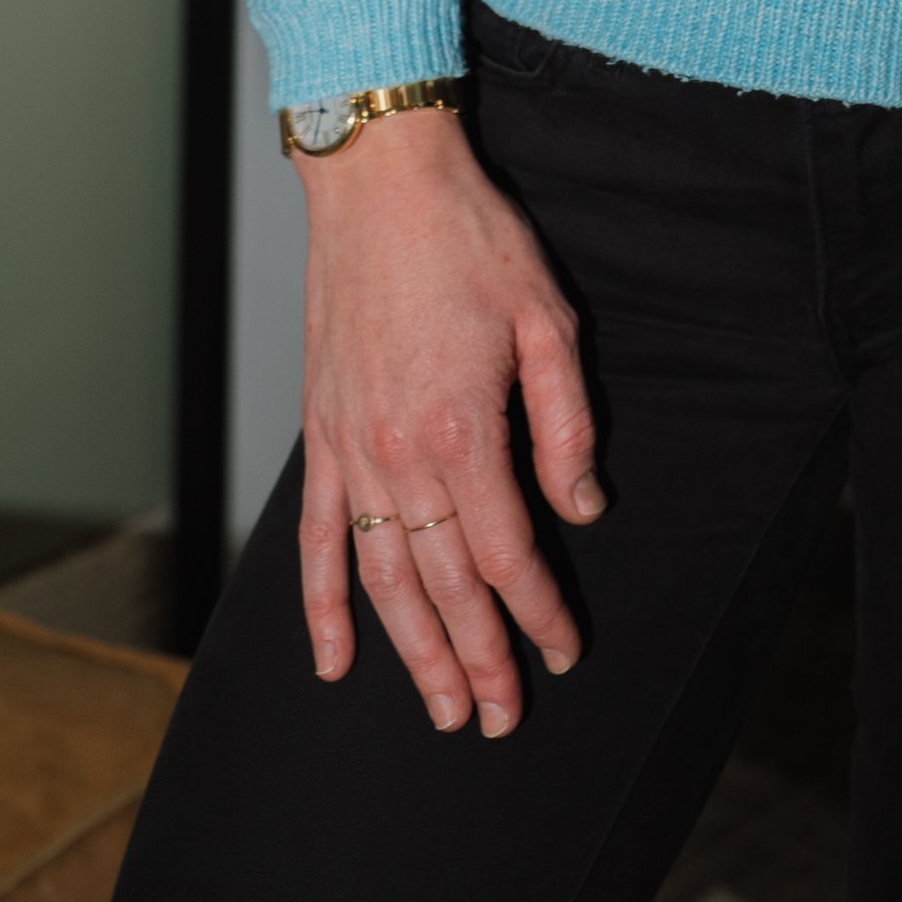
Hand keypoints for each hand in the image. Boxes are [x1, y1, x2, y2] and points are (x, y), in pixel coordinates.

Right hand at [295, 108, 602, 733]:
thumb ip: (567, 422)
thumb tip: (582, 507)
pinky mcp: (319, 432)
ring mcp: (350, 447)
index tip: (562, 651)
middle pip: (443, 585)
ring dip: (411, 652)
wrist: (379, 183)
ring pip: (381, 578)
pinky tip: (334, 658)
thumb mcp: (547, 318)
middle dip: (477, 659)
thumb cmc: (471, 238)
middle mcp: (399, 453)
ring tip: (440, 708)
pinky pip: (319, 536)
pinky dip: (321, 603)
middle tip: (500, 718)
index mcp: (464, 430)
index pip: (507, 551)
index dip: (537, 611)